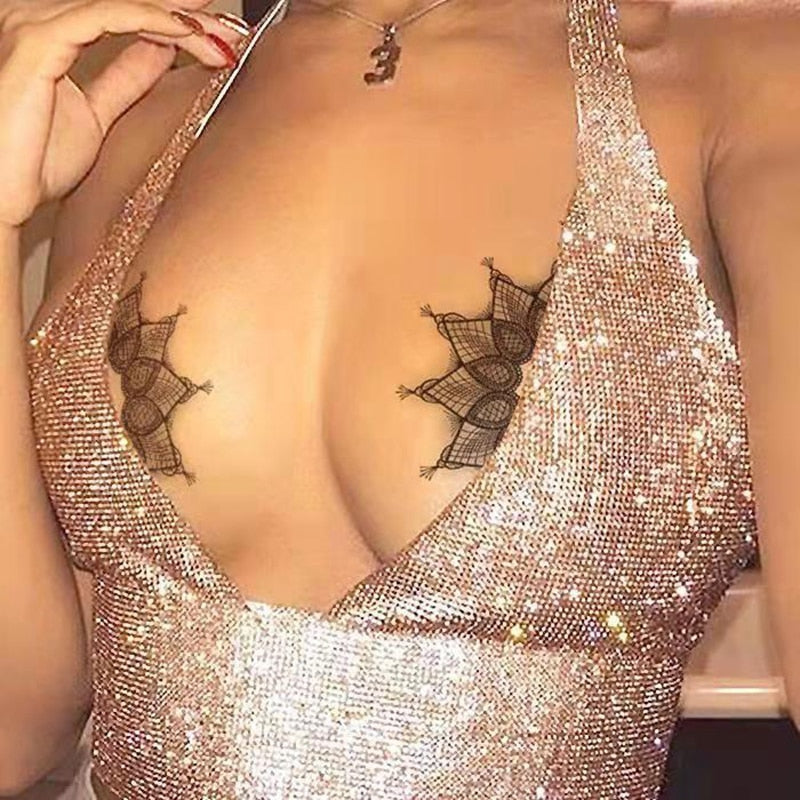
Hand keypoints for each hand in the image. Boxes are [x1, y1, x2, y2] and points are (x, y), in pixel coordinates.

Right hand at [0, 0, 249, 228]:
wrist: (4, 196)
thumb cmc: (35, 164)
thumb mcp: (98, 116)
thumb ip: (125, 79)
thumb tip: (162, 52)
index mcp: (50, 35)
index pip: (122, 14)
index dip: (173, 19)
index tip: (219, 35)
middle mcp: (37, 19)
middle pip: (126, 4)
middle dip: (186, 15)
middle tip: (232, 31)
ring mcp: (34, 25)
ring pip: (124, 5)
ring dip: (182, 20)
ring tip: (224, 38)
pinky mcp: (39, 41)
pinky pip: (107, 16)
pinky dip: (154, 21)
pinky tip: (189, 35)